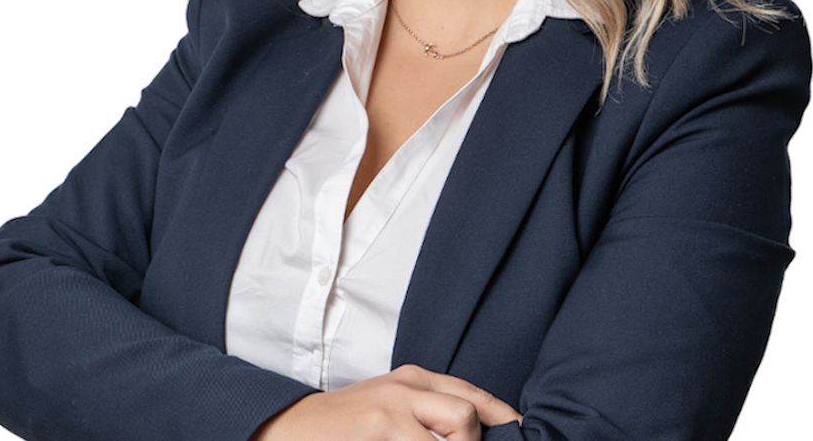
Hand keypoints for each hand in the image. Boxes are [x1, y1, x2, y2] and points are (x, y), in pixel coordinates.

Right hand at [251, 364, 520, 440]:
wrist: (291, 428)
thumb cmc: (348, 423)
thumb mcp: (393, 402)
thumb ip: (432, 409)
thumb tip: (481, 428)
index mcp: (413, 378)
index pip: (472, 395)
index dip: (504, 420)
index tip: (520, 435)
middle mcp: (403, 390)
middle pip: (466, 416)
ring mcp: (387, 417)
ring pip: (450, 435)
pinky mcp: (376, 437)